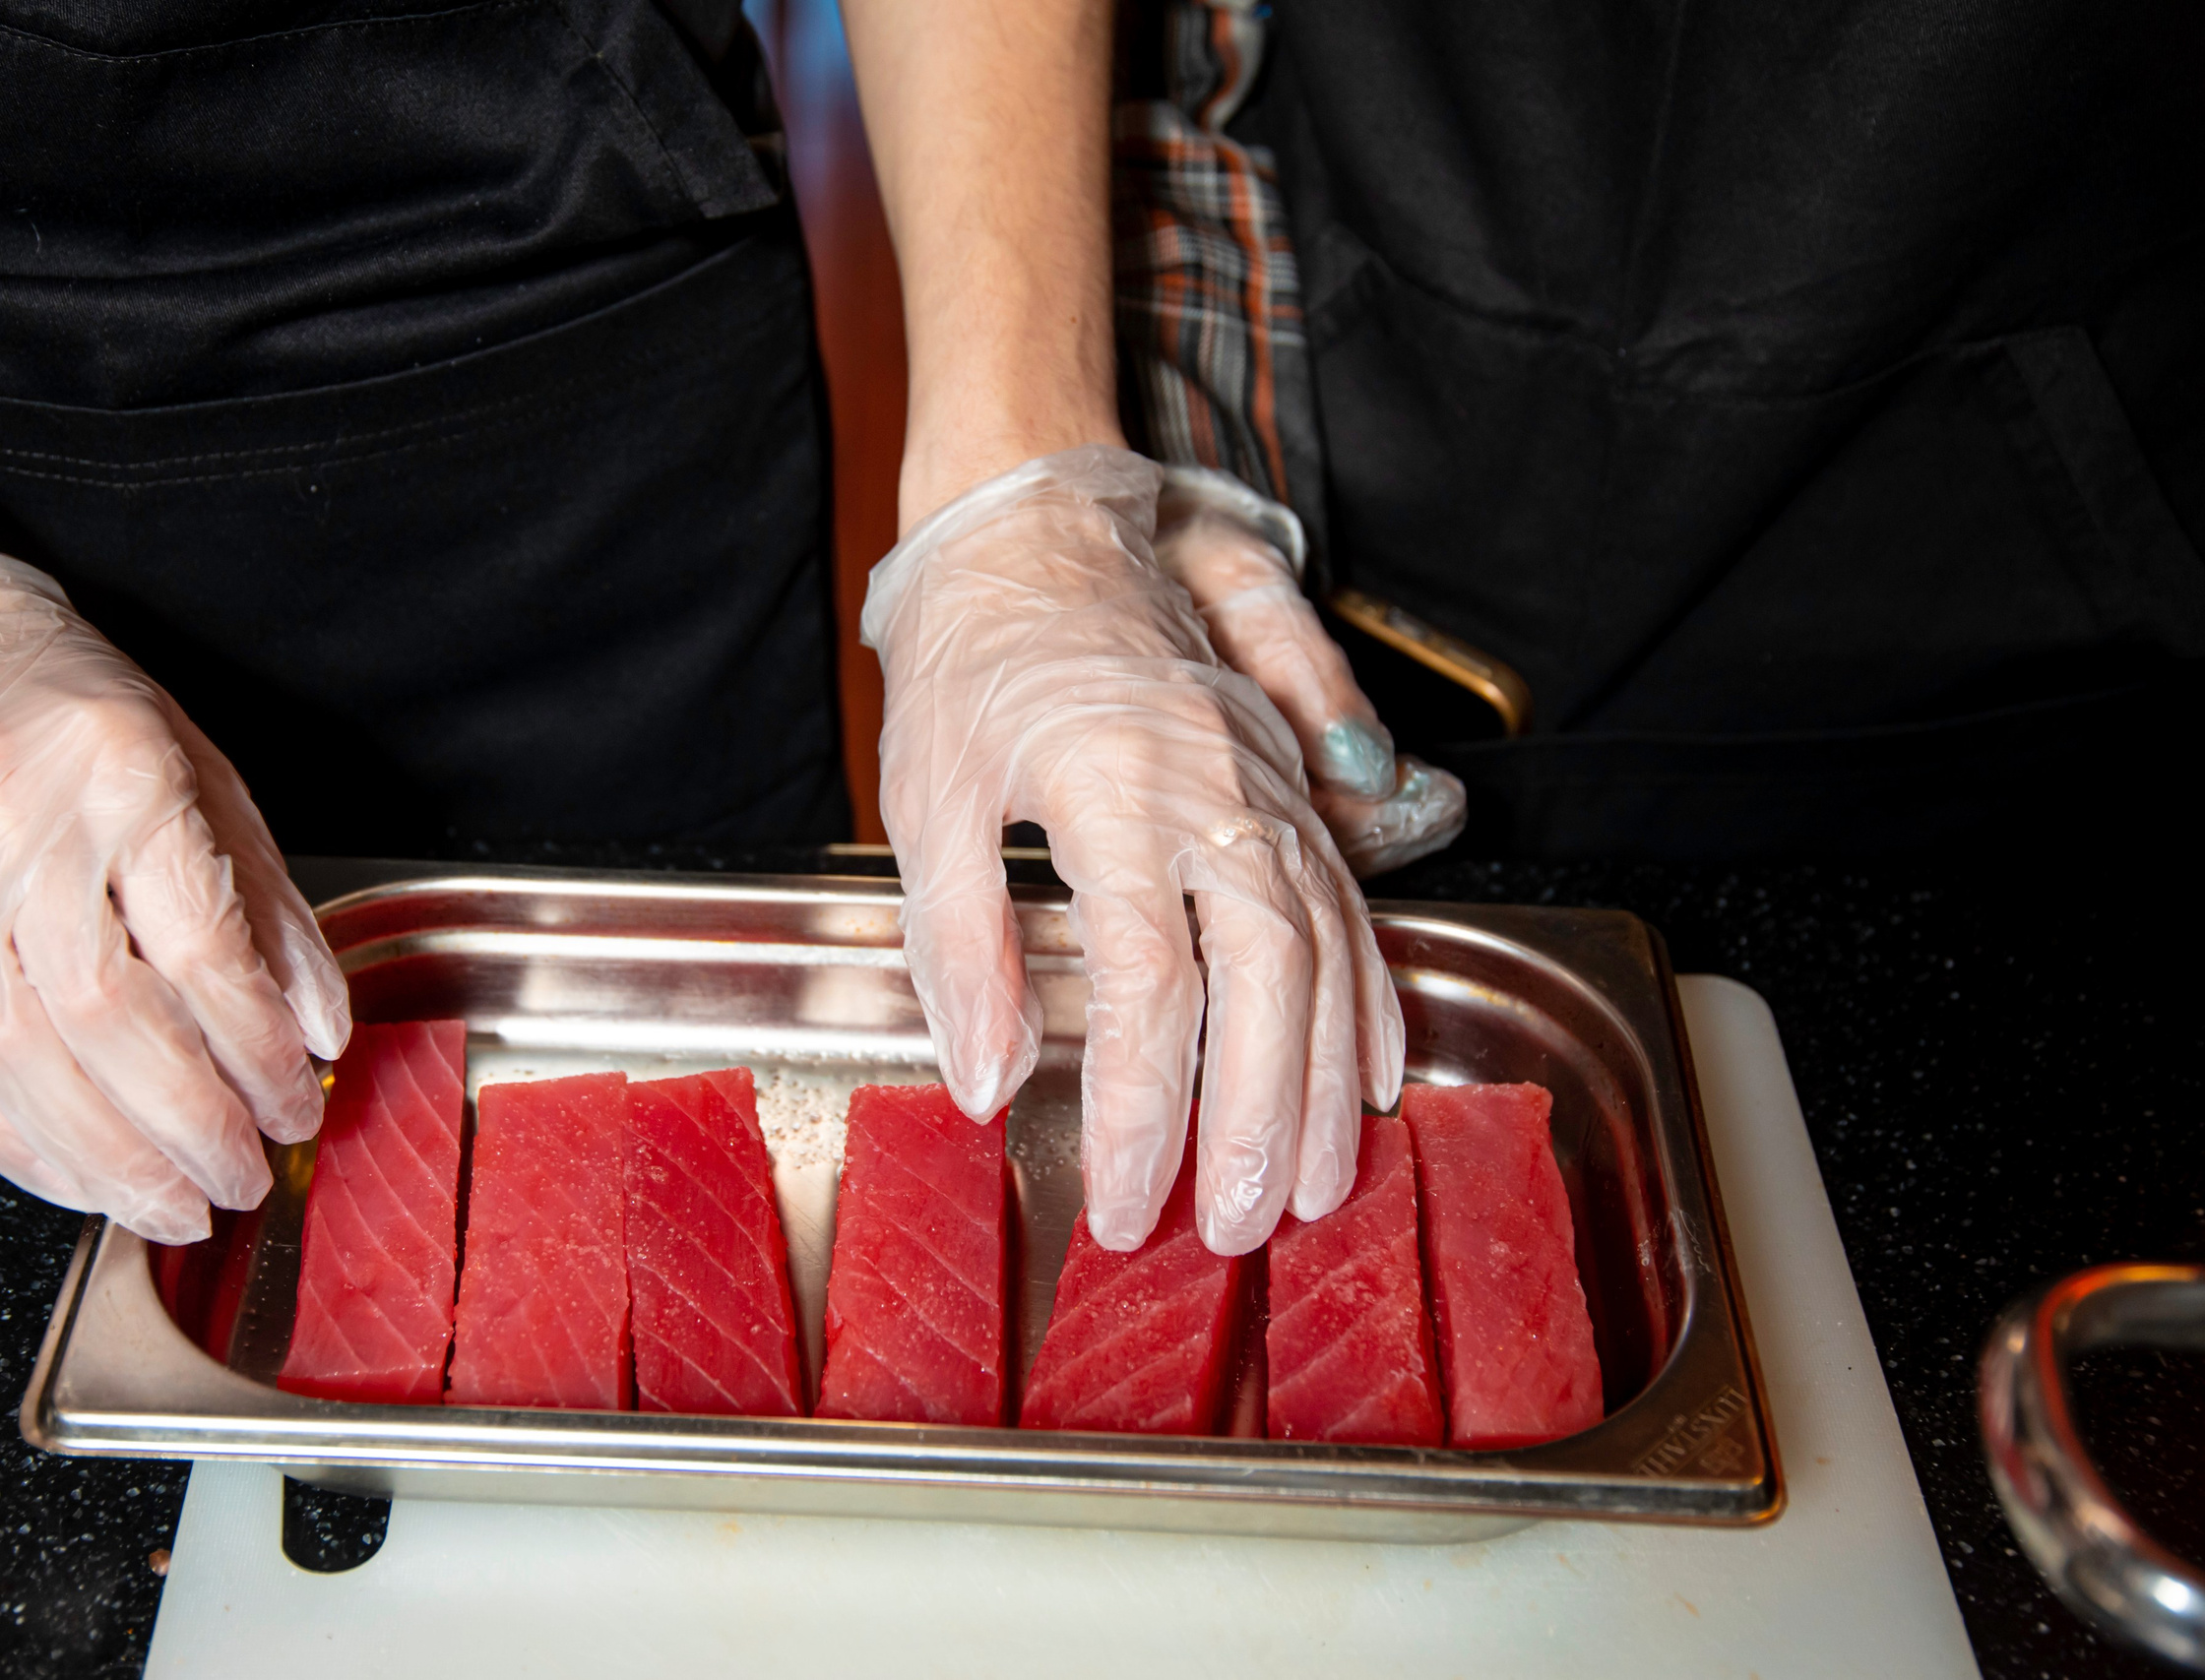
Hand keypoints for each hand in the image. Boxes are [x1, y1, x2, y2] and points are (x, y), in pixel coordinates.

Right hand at [0, 549, 351, 1241]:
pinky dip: (21, 1146)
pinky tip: (83, 1182)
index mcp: (117, 776)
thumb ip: (267, 908)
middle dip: (190, 1125)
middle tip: (245, 1179)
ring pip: (21, 1063)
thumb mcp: (203, 775)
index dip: (256, 1049)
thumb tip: (319, 1029)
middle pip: (110, 1020)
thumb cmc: (70, 715)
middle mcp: (14, 835)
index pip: (200, 948)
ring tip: (177, 1207)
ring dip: (110, 1160)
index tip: (298, 1103)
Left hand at [864, 446, 1403, 1255]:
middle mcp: (1212, 788)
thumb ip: (960, 945)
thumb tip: (990, 1084)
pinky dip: (1369, 996)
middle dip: (1263, 1117)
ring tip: (1318, 1188)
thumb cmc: (971, 661)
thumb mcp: (928, 797)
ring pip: (1327, 947)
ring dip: (1329, 1081)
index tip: (1123, 1203)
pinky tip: (1370, 1073)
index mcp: (1113, 789)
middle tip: (1242, 1225)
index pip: (1146, 985)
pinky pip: (1351, 901)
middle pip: (1267, 975)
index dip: (1143, 1111)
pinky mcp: (1285, 783)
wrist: (1037, 533)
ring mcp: (1264, 783)